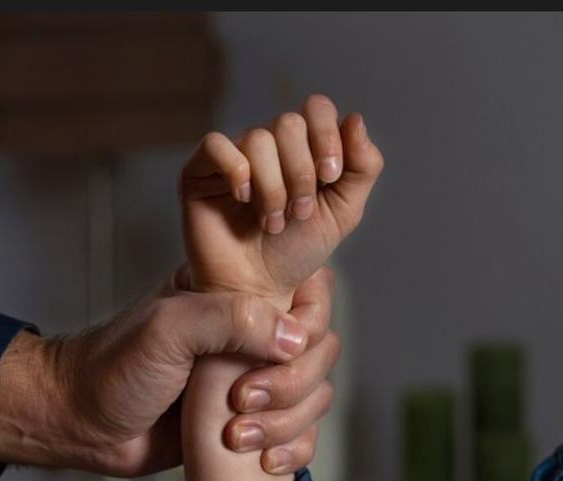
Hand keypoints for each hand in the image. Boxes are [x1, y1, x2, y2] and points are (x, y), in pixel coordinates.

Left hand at [0, 266, 334, 477]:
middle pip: (320, 351)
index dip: (306, 325)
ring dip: (287, 422)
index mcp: (236, 295)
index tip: (274, 352)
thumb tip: (295, 338)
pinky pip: (300, 435)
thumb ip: (231, 320)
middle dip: (292, 384)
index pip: (309, 294)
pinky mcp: (250, 424)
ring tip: (236, 437)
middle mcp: (251, 334)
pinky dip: (294, 450)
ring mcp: (253, 380)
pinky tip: (264, 461)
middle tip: (241, 401)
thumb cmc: (113, 368)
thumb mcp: (168, 328)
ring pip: (315, 396)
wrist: (82, 424)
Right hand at [179, 95, 383, 297]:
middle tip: (298, 213)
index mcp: (302, 146)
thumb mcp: (343, 212)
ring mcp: (232, 156)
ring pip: (258, 139)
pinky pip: (216, 145)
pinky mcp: (199, 171)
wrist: (258, 290)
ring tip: (271, 222)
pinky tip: (242, 200)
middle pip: (288, 123)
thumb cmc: (295, 252)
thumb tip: (355, 118)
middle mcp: (267, 145)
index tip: (330, 177)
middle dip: (301, 173)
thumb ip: (362, 167)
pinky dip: (236, 172)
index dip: (327, 136)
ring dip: (273, 187)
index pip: (316, 109)